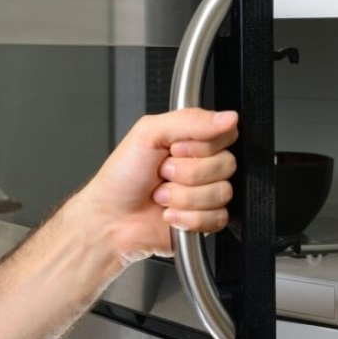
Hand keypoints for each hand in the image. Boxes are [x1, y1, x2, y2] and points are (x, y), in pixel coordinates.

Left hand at [76, 108, 237, 265]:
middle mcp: (203, 165)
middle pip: (226, 164)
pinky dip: (188, 218)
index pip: (226, 134)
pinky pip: (217, 217)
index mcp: (193, 140)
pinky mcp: (206, 220)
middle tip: (163, 173)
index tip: (174, 149)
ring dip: (183, 197)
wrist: (109, 219)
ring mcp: (206, 193)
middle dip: (187, 173)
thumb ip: (191, 120)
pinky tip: (170, 214)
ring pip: (221, 192)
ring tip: (162, 196)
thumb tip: (228, 118)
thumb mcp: (149, 132)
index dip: (200, 145)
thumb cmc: (122, 176)